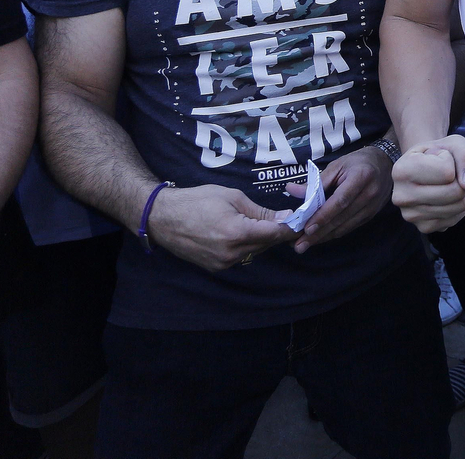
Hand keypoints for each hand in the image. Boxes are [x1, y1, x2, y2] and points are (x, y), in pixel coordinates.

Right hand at [146, 183, 296, 271]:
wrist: (162, 217)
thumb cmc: (197, 200)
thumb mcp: (232, 197)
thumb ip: (260, 211)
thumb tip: (285, 216)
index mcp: (237, 233)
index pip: (275, 233)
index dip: (290, 226)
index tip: (302, 219)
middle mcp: (231, 253)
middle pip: (267, 244)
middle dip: (277, 231)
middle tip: (285, 217)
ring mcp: (223, 263)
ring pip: (255, 251)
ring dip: (261, 239)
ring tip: (261, 222)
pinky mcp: (215, 267)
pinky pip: (241, 256)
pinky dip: (246, 245)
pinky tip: (242, 232)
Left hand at [289, 145, 392, 252]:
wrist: (385, 164)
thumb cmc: (357, 162)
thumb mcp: (337, 165)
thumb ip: (316, 181)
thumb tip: (291, 190)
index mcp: (360, 177)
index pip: (339, 201)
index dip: (323, 216)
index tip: (306, 229)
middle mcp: (369, 194)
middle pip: (341, 218)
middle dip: (319, 233)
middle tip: (299, 245)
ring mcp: (372, 207)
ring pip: (345, 226)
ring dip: (324, 237)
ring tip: (305, 245)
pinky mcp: (371, 215)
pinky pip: (350, 227)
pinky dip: (334, 233)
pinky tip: (321, 238)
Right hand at [391, 134, 464, 232]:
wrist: (424, 168)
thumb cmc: (439, 153)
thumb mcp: (454, 143)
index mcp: (402, 170)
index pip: (447, 172)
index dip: (451, 162)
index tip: (438, 159)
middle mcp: (401, 196)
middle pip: (454, 192)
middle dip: (459, 179)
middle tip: (446, 173)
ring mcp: (410, 215)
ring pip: (458, 206)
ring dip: (460, 193)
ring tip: (444, 184)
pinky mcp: (423, 228)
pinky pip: (455, 219)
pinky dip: (457, 207)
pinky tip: (444, 198)